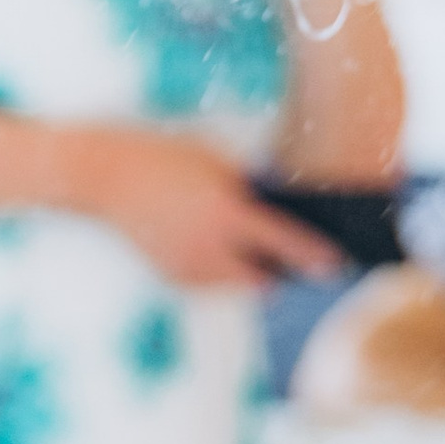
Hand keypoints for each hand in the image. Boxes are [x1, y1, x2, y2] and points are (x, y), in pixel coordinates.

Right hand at [58, 125, 340, 286]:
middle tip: (297, 260)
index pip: (284, 243)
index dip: (315, 256)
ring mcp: (187, 267)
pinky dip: (222, 271)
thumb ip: (249, 195)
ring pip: (237, 285)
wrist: (105, 176)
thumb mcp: (216, 165)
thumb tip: (281, 221)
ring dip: (251, 272)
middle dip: (282, 272)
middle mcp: (208, 248)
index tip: (339, 265)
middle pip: (264, 280)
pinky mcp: (171, 276)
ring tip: (258, 252)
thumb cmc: (166, 158)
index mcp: (225, 213)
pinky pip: (211, 283)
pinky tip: (218, 248)